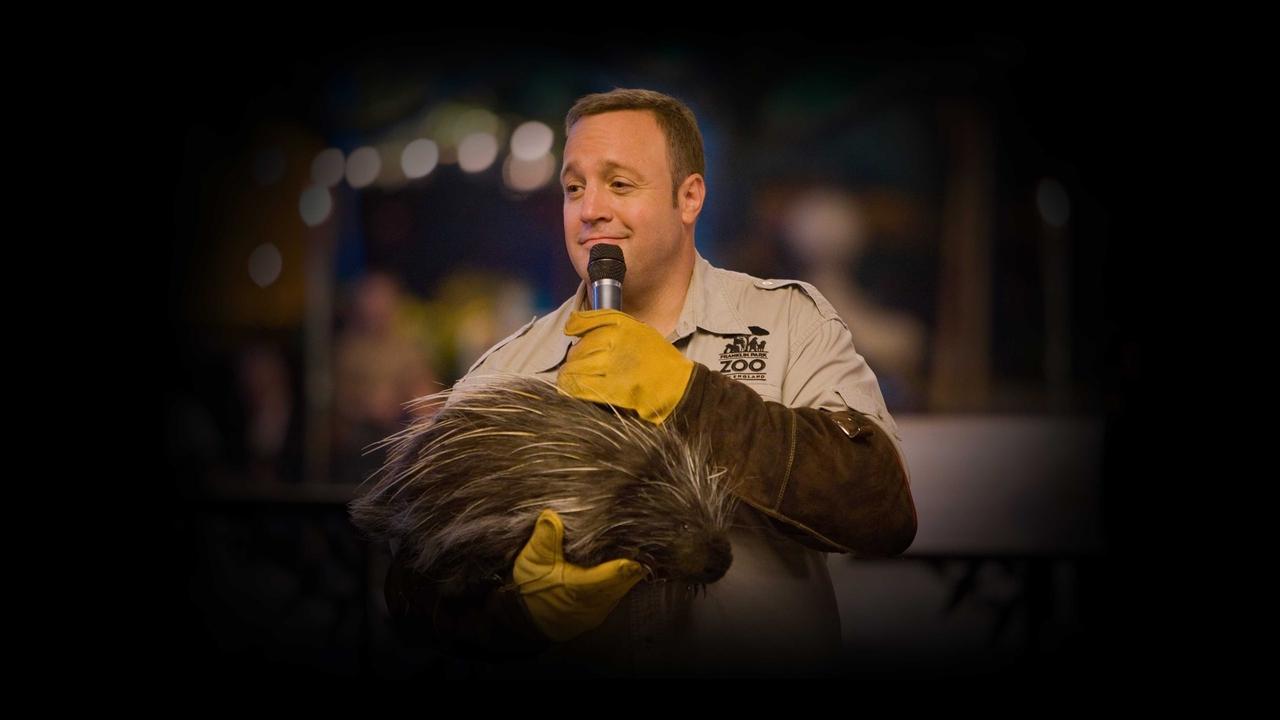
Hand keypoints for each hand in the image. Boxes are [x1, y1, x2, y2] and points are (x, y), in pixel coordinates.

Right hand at [512, 509, 645, 641]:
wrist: (528, 621)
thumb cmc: (531, 590)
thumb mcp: (532, 560)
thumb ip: (545, 538)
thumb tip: (551, 515)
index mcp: (582, 588)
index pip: (618, 573)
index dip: (631, 556)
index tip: (637, 539)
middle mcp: (597, 602)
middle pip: (628, 579)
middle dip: (633, 558)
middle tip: (636, 537)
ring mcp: (601, 609)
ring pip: (626, 587)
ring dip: (628, 569)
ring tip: (630, 546)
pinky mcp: (600, 611)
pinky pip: (618, 593)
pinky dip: (620, 578)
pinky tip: (619, 562)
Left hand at [558, 308, 694, 424]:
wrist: (676, 385)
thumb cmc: (658, 359)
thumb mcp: (640, 330)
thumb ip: (614, 326)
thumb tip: (580, 330)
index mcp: (622, 324)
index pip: (586, 320)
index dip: (574, 326)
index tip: (571, 332)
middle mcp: (614, 340)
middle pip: (578, 347)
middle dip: (574, 357)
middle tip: (578, 364)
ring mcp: (611, 365)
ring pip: (574, 367)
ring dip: (569, 374)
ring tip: (571, 378)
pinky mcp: (609, 387)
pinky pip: (579, 386)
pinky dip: (572, 388)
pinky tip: (572, 389)